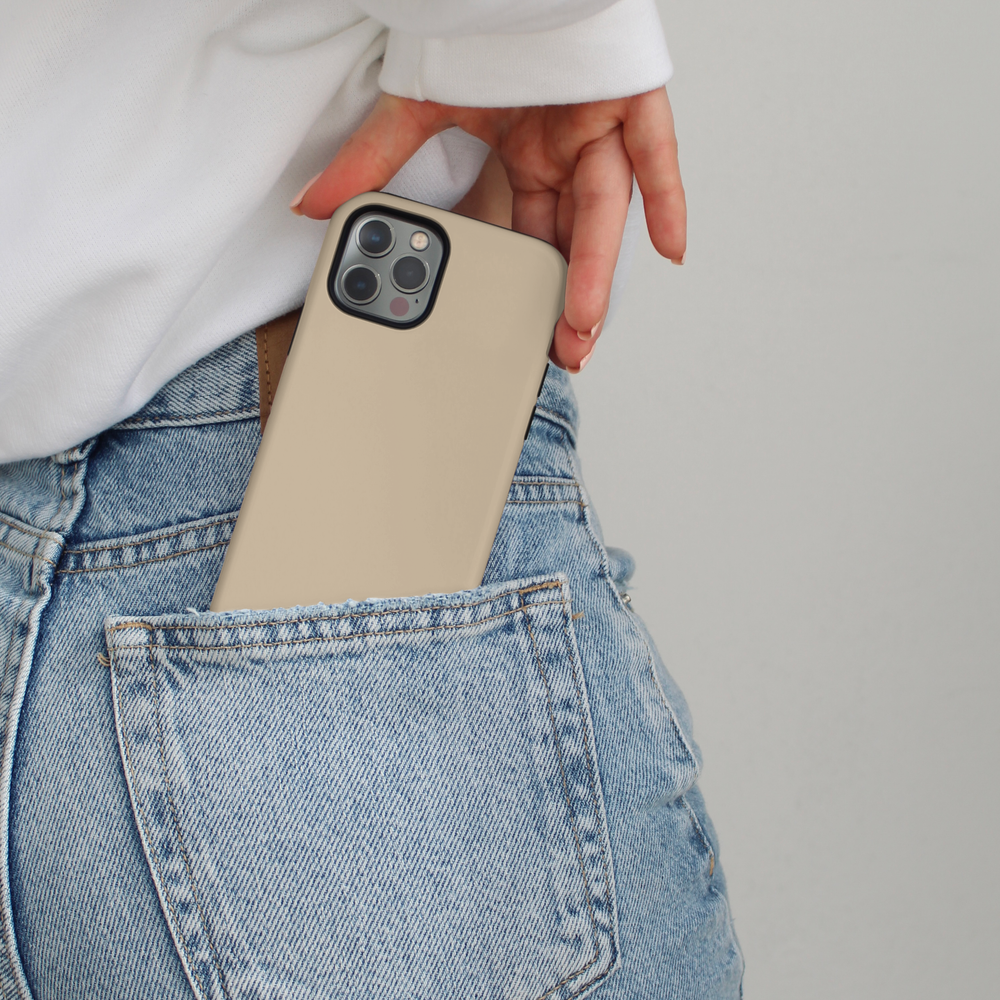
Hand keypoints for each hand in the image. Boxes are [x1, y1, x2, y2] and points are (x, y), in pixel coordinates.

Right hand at [292, 89, 684, 371]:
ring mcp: (600, 128)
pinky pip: (654, 156)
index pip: (532, 235)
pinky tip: (670, 249)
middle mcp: (567, 152)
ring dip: (598, 272)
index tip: (523, 333)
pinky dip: (664, 200)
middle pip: (572, 238)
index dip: (529, 285)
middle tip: (559, 353)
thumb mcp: (418, 106)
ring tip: (583, 326)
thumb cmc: (482, 31)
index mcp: (528, 158)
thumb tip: (315, 203)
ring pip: (605, 212)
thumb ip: (373, 160)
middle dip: (566, 298)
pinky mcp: (630, 98)